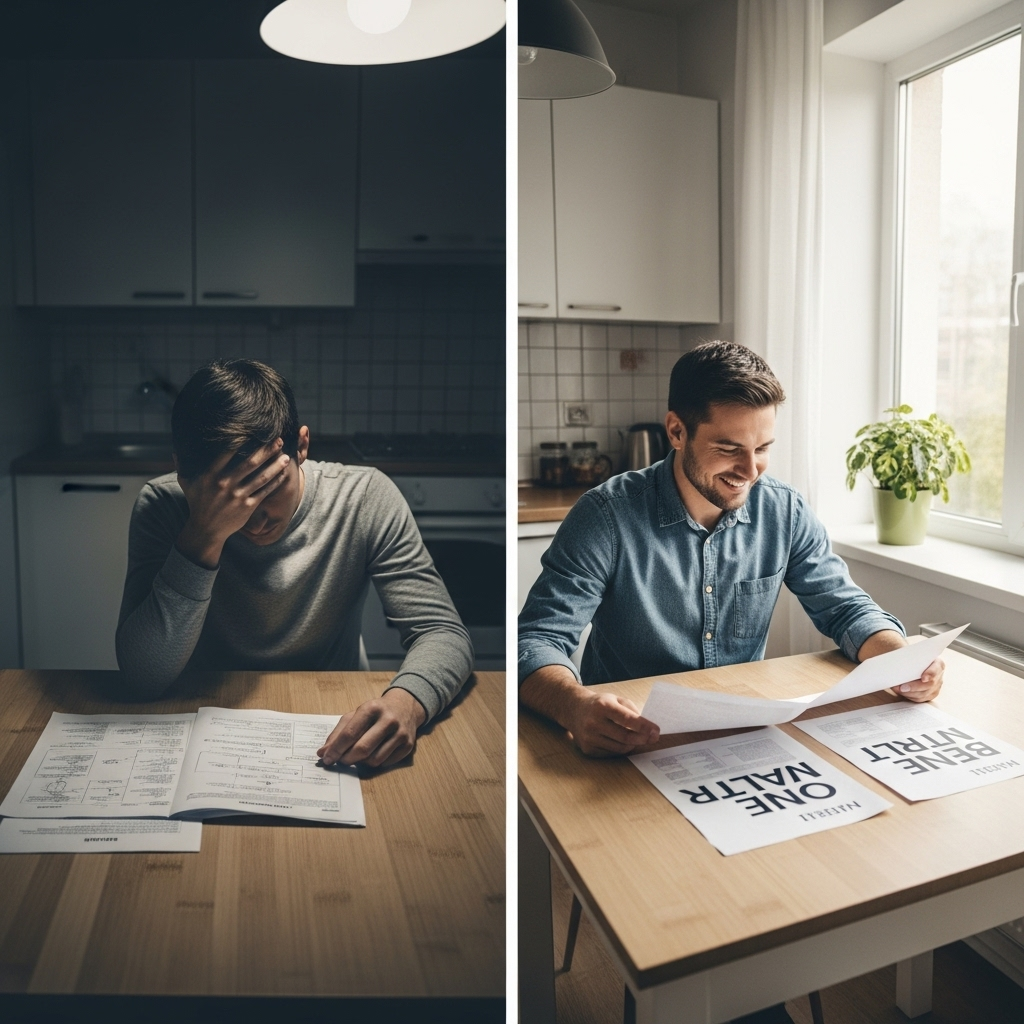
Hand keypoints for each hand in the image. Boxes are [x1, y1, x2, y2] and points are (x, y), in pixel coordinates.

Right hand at [176, 439, 289, 567]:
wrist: (206, 530)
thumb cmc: (197, 503)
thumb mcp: (187, 484)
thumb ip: (182, 465)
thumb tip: (175, 450)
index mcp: (210, 475)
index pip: (227, 452)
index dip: (242, 440)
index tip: (255, 430)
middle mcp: (224, 484)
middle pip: (250, 463)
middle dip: (266, 450)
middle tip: (278, 440)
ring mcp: (237, 496)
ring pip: (261, 477)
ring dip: (275, 465)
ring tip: (286, 456)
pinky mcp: (247, 507)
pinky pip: (265, 491)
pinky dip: (275, 482)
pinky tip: (284, 474)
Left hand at [317, 687, 426, 767]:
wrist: (405, 706)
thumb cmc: (376, 712)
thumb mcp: (356, 715)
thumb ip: (338, 733)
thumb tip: (323, 753)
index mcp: (372, 708)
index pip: (350, 734)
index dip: (336, 749)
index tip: (326, 759)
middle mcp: (388, 720)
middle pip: (362, 749)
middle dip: (347, 759)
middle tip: (340, 760)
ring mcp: (400, 733)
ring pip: (374, 760)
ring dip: (361, 762)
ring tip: (358, 755)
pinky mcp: (408, 745)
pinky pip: (386, 763)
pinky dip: (375, 763)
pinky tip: (373, 754)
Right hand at [565, 691, 659, 757]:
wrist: (574, 710)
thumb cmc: (599, 704)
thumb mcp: (615, 699)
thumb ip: (632, 711)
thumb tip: (647, 729)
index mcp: (602, 706)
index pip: (628, 719)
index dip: (644, 726)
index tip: (656, 731)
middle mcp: (593, 722)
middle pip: (625, 737)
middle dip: (642, 739)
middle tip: (652, 738)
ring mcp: (589, 737)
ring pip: (620, 748)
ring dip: (632, 745)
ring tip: (635, 738)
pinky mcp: (587, 749)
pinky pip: (611, 753)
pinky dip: (620, 749)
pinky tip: (620, 741)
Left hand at [857, 630, 943, 703]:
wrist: (914, 662)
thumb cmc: (912, 657)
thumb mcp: (912, 654)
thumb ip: (909, 658)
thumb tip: (895, 663)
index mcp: (938, 663)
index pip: (936, 669)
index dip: (930, 674)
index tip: (923, 678)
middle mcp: (939, 676)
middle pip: (930, 684)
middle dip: (914, 687)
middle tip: (901, 687)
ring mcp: (936, 687)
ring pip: (925, 694)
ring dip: (909, 693)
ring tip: (897, 689)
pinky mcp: (930, 694)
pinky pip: (921, 699)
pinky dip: (910, 696)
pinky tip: (901, 692)